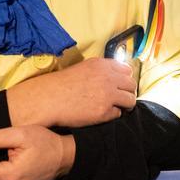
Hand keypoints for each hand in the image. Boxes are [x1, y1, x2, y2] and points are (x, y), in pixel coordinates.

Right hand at [6, 57, 135, 128]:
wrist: (48, 99)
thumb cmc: (61, 85)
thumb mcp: (83, 68)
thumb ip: (101, 70)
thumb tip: (117, 77)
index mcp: (102, 65)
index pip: (127, 70)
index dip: (124, 79)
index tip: (121, 86)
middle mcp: (108, 77)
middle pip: (132, 85)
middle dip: (127, 92)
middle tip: (120, 99)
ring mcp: (107, 94)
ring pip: (130, 100)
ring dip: (125, 105)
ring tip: (115, 108)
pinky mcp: (104, 111)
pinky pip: (118, 114)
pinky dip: (113, 115)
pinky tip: (102, 114)